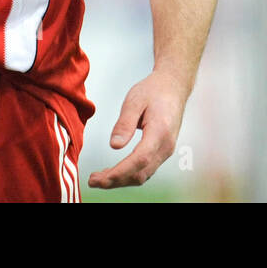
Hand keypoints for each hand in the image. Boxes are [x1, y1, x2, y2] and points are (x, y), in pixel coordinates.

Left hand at [87, 71, 187, 188]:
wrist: (173, 87)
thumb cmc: (154, 91)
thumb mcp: (134, 100)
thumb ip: (124, 123)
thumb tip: (114, 146)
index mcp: (160, 132)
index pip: (139, 160)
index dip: (119, 172)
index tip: (100, 178)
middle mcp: (166, 146)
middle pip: (140, 173)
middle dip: (115, 181)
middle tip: (92, 181)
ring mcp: (166, 151)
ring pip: (143, 175)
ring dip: (121, 181)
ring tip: (99, 179)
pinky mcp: (162, 152)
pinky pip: (146, 170)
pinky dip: (129, 175)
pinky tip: (114, 173)